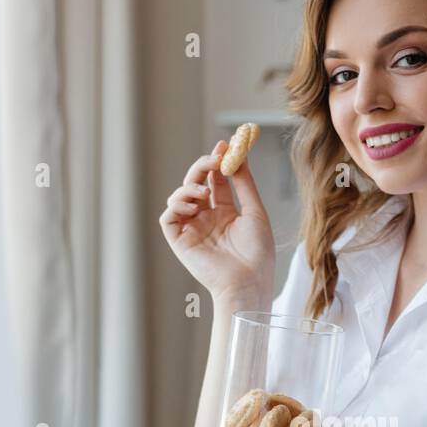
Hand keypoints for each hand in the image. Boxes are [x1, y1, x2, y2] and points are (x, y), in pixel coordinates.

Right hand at [159, 140, 274, 301]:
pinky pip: (168, 218)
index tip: (223, 144)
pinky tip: (193, 206)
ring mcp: (192, 230)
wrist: (249, 282)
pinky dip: (176, 206)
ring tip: (202, 189)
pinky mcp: (180, 242)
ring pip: (179, 197)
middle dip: (202, 167)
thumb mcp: (254, 211)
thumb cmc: (258, 253)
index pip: (215, 181)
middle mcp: (206, 220)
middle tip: (214, 157)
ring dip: (188, 186)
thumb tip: (239, 155)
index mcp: (225, 214)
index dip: (217, 162)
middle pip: (196, 183)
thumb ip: (244, 183)